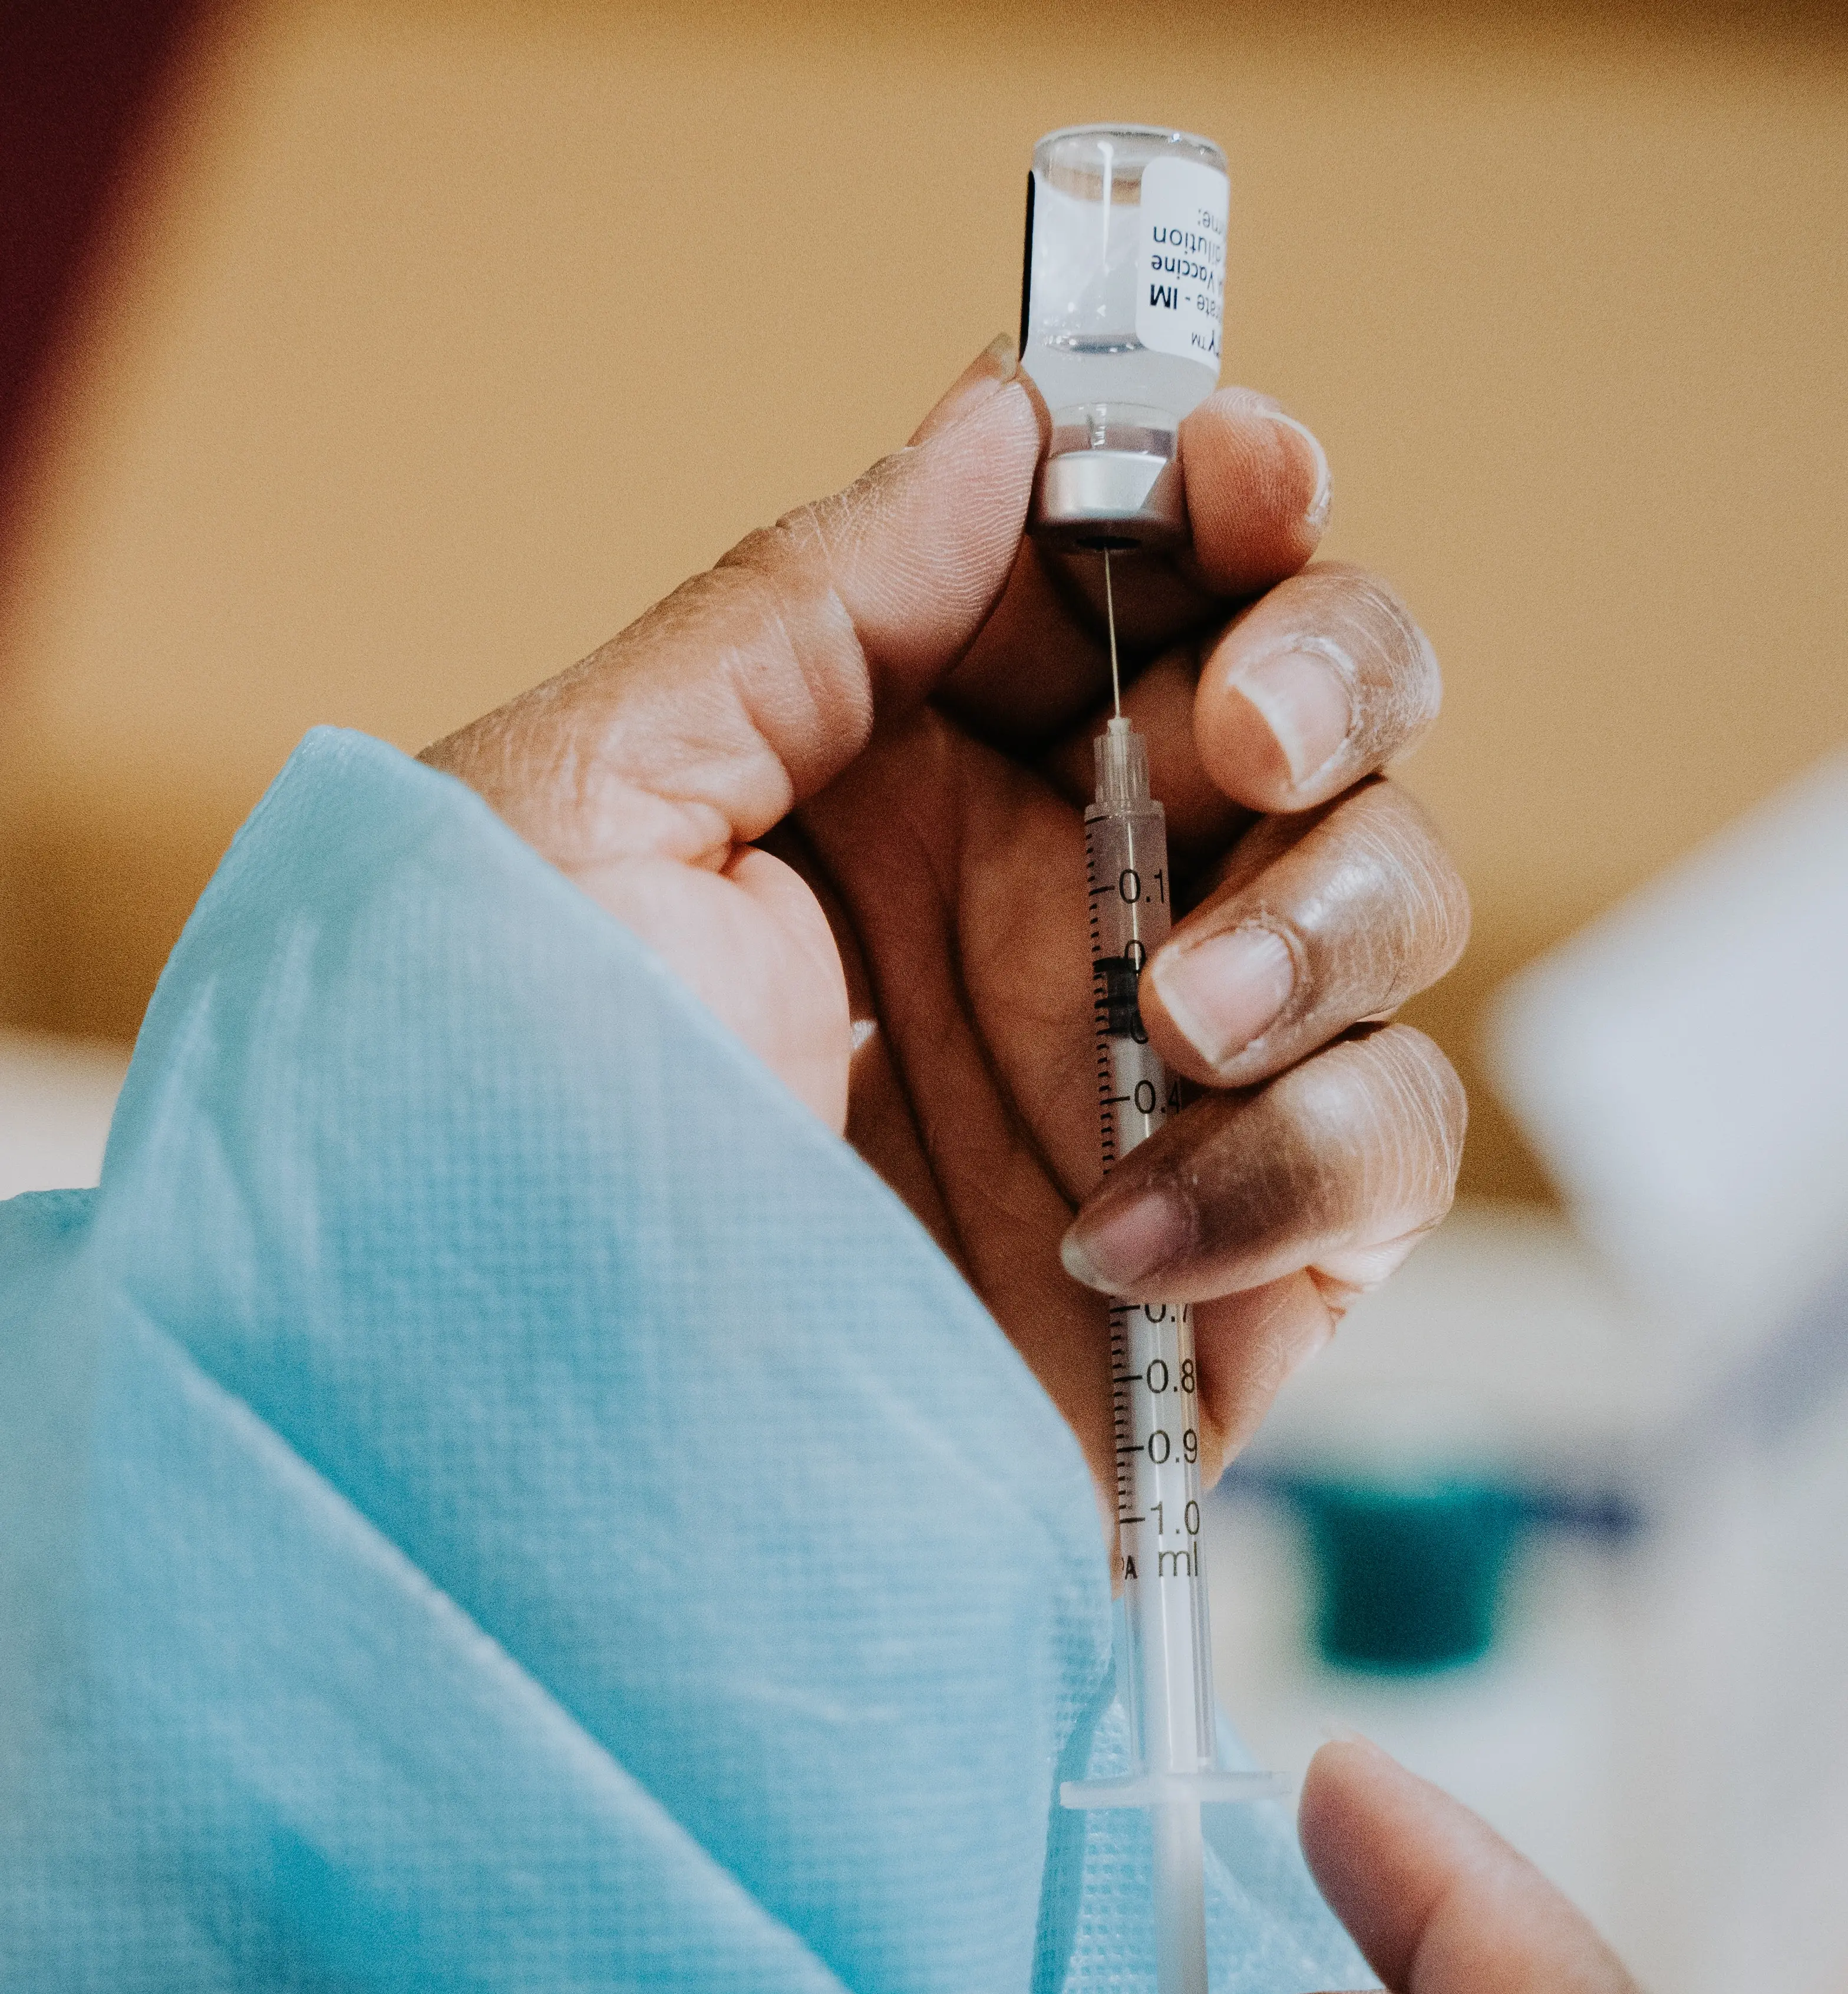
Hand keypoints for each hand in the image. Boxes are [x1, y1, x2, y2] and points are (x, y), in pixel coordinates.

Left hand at [425, 342, 1466, 1501]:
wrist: (512, 1483)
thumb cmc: (478, 1145)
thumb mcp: (585, 821)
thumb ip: (802, 610)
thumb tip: (998, 421)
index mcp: (897, 779)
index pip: (1131, 583)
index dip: (1227, 495)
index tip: (1238, 470)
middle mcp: (1041, 916)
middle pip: (1318, 716)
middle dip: (1330, 675)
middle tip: (1236, 741)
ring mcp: (1147, 1089)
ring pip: (1394, 914)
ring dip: (1329, 923)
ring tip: (1180, 1005)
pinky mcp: (1225, 1271)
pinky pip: (1383, 1157)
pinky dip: (1297, 1167)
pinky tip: (1117, 1234)